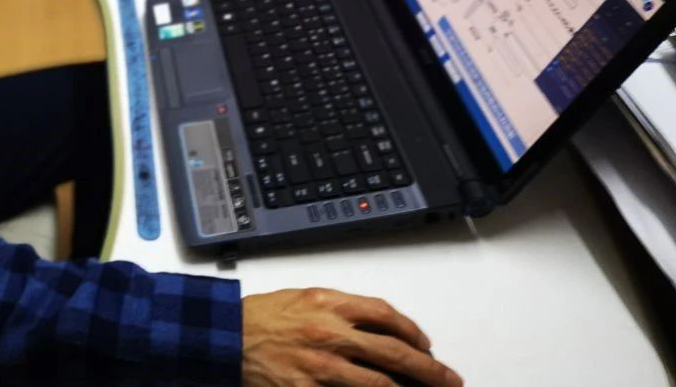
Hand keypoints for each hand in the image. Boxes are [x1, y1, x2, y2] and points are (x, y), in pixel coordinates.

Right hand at [242, 288, 462, 385]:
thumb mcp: (304, 298)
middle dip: (429, 370)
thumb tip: (378, 328)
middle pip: (394, 352)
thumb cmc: (261, 317)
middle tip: (450, 380)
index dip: (413, 332)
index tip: (426, 345)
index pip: (386, 316)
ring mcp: (321, 368)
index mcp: (329, 304)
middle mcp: (330, 334)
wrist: (224, 337)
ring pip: (380, 385)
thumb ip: (340, 310)